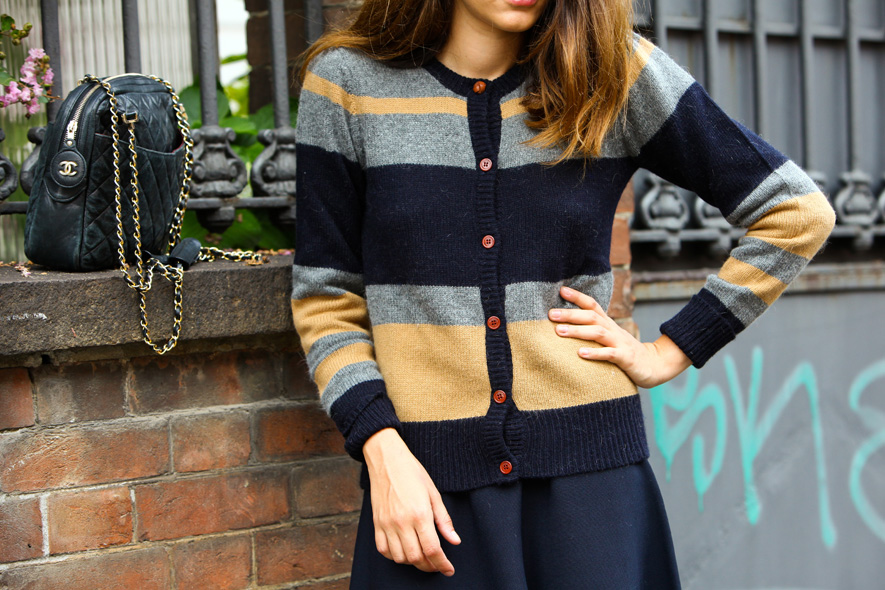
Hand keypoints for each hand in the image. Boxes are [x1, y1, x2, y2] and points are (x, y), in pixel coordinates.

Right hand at [362, 428, 460, 575]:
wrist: (387, 460)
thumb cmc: (412, 473)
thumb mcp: (434, 493)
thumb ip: (444, 520)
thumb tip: (455, 541)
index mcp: (420, 514)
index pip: (433, 549)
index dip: (442, 564)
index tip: (448, 569)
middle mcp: (402, 522)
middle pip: (416, 558)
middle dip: (429, 566)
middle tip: (437, 565)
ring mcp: (387, 524)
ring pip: (400, 557)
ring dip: (413, 562)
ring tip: (422, 556)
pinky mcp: (376, 523)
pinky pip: (383, 550)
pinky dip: (394, 556)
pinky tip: (404, 550)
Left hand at [548, 286, 690, 388]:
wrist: (654, 365)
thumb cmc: (624, 351)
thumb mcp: (609, 338)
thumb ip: (592, 331)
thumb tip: (565, 325)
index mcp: (608, 324)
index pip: (593, 305)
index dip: (578, 297)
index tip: (561, 290)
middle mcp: (613, 330)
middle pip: (591, 317)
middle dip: (571, 314)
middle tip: (551, 314)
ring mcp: (620, 343)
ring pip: (598, 333)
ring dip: (578, 331)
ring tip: (559, 331)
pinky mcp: (625, 358)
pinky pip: (609, 354)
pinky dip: (595, 353)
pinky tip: (580, 353)